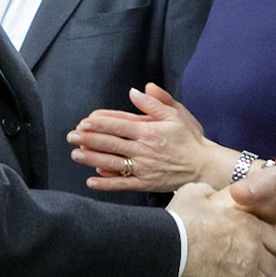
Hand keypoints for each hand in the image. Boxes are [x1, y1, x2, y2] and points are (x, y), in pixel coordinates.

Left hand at [70, 84, 221, 191]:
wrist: (205, 166)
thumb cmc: (190, 138)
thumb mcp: (176, 114)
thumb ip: (155, 102)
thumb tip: (135, 91)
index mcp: (149, 131)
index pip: (118, 125)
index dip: (99, 123)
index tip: (84, 122)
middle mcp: (144, 149)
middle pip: (111, 143)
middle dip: (88, 139)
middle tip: (70, 137)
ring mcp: (144, 168)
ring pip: (113, 163)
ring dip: (92, 159)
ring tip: (75, 155)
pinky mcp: (146, 183)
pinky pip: (122, 185)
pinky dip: (106, 184)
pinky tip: (91, 181)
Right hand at [166, 180, 275, 276]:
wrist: (167, 245)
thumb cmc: (180, 219)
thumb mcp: (195, 193)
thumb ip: (209, 192)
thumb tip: (210, 195)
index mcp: (250, 226)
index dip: (275, 248)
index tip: (269, 251)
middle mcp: (254, 250)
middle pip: (273, 267)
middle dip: (265, 269)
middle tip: (253, 270)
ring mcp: (245, 274)